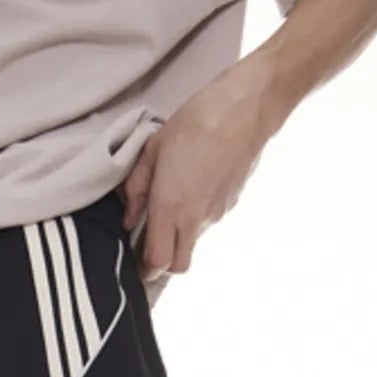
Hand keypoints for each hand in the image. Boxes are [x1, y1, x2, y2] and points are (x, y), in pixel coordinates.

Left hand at [121, 59, 285, 282]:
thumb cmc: (196, 122)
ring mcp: (215, 214)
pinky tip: (194, 189)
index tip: (136, 256)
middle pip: (178, 266)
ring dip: (180, 236)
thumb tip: (129, 217)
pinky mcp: (230, 205)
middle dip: (163, 263)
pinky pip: (207, 223)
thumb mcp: (153, 149)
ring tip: (172, 204)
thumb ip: (136, 189)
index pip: (157, 262)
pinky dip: (196, 218)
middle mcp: (194, 219)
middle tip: (151, 243)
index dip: (145, 267)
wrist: (246, 109)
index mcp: (171, 207)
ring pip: (193, 243)